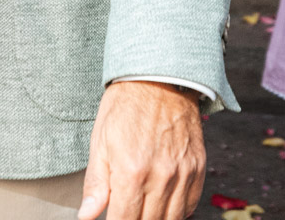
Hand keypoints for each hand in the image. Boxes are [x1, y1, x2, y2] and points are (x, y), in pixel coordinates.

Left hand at [78, 81, 204, 219]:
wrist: (159, 78)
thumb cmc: (126, 106)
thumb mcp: (100, 141)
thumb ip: (96, 184)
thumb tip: (87, 216)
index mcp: (131, 172)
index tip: (111, 219)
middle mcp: (161, 177)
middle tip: (125, 210)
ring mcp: (183, 174)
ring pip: (171, 219)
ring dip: (154, 218)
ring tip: (142, 208)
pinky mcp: (197, 168)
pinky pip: (190, 205)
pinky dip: (176, 211)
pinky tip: (162, 203)